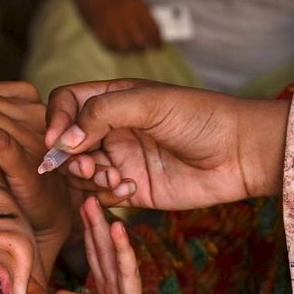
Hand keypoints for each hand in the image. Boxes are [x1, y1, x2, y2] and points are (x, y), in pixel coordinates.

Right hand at [44, 79, 289, 209]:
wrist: (239, 154)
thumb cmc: (201, 118)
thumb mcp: (149, 104)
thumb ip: (102, 113)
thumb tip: (63, 140)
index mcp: (114, 99)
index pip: (66, 103)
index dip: (55, 121)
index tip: (58, 143)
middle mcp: (112, 128)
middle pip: (66, 142)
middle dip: (70, 158)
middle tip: (88, 166)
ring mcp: (120, 158)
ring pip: (79, 172)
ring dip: (88, 178)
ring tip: (113, 178)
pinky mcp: (131, 188)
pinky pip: (100, 195)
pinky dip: (105, 195)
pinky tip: (129, 189)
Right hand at [67, 0, 161, 51]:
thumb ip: (143, 14)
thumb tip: (152, 32)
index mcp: (136, 6)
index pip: (152, 29)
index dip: (157, 41)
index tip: (158, 46)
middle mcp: (125, 15)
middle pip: (140, 41)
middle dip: (143, 47)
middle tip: (143, 48)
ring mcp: (111, 23)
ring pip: (125, 47)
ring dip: (129, 50)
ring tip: (130, 48)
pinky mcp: (98, 29)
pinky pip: (110, 46)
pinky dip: (115, 49)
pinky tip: (118, 46)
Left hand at [79, 196, 182, 293]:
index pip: (97, 259)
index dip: (88, 234)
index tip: (79, 209)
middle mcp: (121, 292)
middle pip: (106, 253)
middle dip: (96, 225)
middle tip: (87, 196)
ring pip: (117, 260)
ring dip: (110, 233)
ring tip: (104, 210)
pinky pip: (129, 280)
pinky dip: (124, 256)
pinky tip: (121, 234)